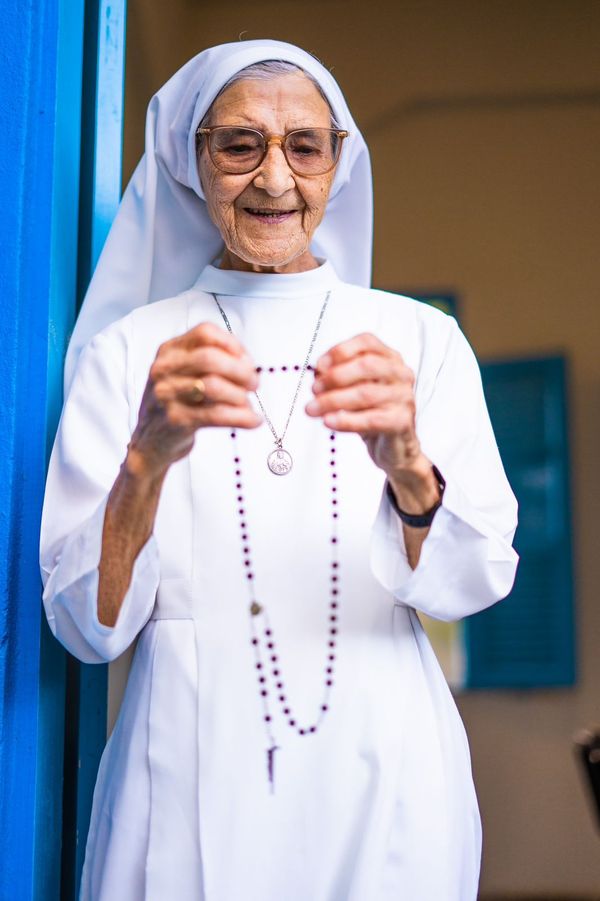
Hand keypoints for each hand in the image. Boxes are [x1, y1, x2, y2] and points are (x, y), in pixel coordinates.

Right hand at [128, 322, 260, 478]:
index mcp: (169, 351)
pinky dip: (242, 418)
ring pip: (214, 386)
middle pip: (210, 358)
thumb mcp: (184, 374)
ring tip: (248, 405)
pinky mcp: (176, 420)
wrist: (150, 441)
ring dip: (240, 396)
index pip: (205, 333)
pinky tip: (253, 421)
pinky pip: (217, 415)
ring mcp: (167, 395)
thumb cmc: (177, 403)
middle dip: (241, 371)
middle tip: (254, 384)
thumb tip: (248, 367)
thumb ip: (212, 363)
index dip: (233, 344)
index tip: (247, 360)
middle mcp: (164, 369)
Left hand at [305, 333, 439, 512]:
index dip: (340, 351)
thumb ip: (338, 378)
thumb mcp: (354, 390)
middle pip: (367, 365)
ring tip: (312, 409)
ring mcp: (404, 398)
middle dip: (335, 377)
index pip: (367, 342)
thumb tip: (318, 373)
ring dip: (333, 400)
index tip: (319, 366)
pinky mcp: (402, 422)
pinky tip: (328, 421)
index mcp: (390, 359)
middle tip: (314, 390)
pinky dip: (346, 420)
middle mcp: (401, 374)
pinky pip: (371, 419)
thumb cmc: (372, 412)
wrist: (394, 447)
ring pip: (365, 394)